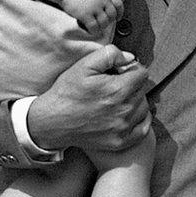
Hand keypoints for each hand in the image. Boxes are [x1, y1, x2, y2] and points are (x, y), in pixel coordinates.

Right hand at [27, 45, 150, 151]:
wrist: (51, 122)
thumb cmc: (67, 93)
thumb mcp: (83, 65)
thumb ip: (109, 54)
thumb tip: (129, 58)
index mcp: (118, 90)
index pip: (142, 73)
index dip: (131, 69)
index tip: (120, 72)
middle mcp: (124, 110)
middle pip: (142, 90)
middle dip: (132, 84)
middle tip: (115, 86)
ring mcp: (123, 128)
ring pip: (144, 107)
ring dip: (136, 101)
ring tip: (118, 100)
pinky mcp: (120, 141)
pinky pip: (143, 128)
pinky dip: (140, 120)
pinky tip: (129, 114)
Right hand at [60, 0, 122, 35]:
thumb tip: (102, 1)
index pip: (119, 4)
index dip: (119, 13)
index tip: (117, 18)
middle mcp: (103, 0)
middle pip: (112, 15)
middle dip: (109, 21)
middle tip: (102, 24)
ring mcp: (95, 7)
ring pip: (104, 23)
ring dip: (100, 27)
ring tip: (95, 28)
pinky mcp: (86, 14)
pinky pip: (94, 27)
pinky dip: (93, 30)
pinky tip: (88, 30)